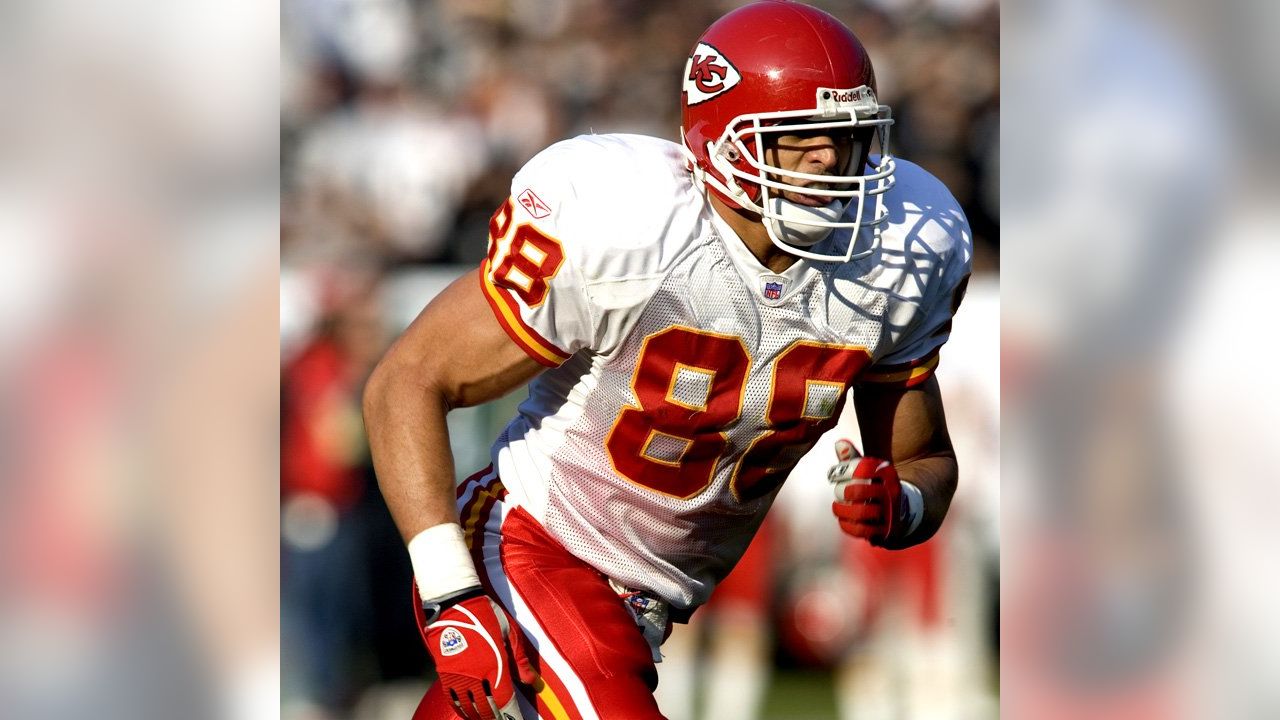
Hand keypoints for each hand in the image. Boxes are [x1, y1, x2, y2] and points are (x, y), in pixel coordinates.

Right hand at [416, 587, 537, 719]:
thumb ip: (520, 660)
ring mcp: (458, 674)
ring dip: (477, 715)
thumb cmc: (487, 614)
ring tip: (485, 718)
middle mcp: (475, 674)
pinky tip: (466, 711)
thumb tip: (531, 681)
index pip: (503, 699)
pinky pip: (452, 698)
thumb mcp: (510, 632)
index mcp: (494, 665)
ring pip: (468, 706)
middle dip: (493, 718)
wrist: (455, 603)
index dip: (509, 714)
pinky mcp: (445, 672)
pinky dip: (461, 708)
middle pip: (485, 707)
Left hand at [828, 439, 901, 544]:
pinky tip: (843, 520)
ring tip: (837, 507)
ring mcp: (889, 513)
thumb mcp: (869, 470)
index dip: (844, 472)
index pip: (863, 468)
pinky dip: (847, 526)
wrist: (900, 510)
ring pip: (860, 512)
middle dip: (843, 492)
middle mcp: (891, 492)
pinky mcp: (885, 530)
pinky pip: (862, 531)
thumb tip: (839, 442)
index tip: (836, 476)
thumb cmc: (877, 485)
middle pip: (858, 491)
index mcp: (887, 473)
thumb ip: (853, 458)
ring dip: (843, 510)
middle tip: (840, 493)